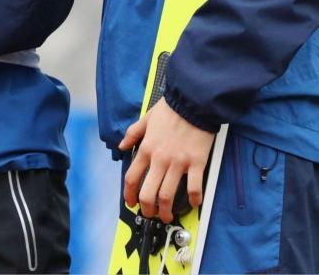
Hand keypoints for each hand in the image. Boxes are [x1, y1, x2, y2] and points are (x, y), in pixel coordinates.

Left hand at [120, 97, 214, 223]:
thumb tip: (121, 146)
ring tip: (167, 215)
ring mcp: (178, 163)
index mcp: (146, 148)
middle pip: (148, 193)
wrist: (192, 102)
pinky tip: (194, 203)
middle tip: (150, 214)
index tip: (131, 202)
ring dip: (166, 211)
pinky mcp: (196, 163)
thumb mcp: (146, 118)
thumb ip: (132, 134)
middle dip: (147, 209)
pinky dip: (194, 199)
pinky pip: (194, 187)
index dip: (129, 194)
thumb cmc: (171, 110)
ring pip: (168, 195)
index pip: (132, 177)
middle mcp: (160, 159)